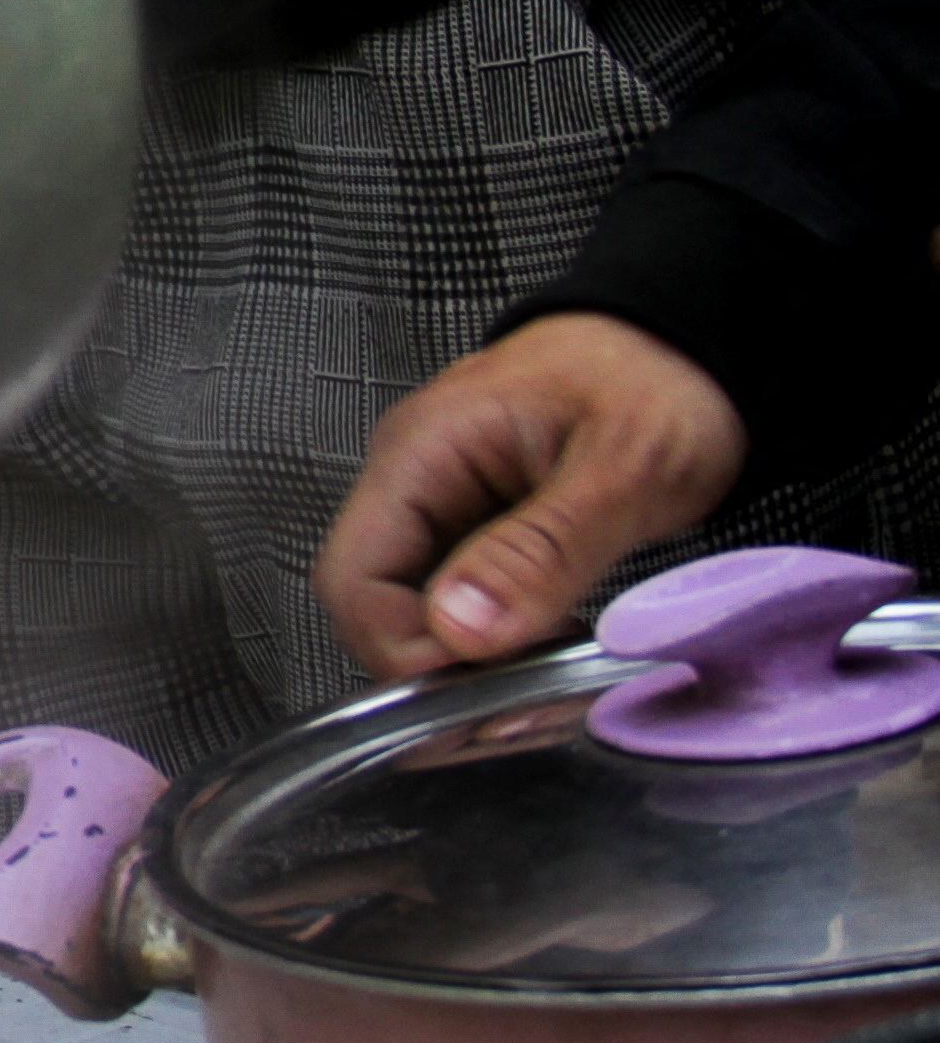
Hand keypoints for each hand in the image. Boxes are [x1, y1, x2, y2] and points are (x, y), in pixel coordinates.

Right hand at [315, 313, 745, 679]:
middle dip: (440, 670)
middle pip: (376, 605)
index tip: (488, 687)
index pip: (354, 580)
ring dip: (473, 662)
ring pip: (417, 612)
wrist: (689, 342)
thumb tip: (460, 629)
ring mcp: (444, 503)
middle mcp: (415, 478)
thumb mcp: (624, 468)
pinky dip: (499, 641)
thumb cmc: (660, 379)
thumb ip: (541, 550)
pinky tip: (553, 649)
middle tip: (529, 699)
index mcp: (423, 452)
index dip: (405, 652)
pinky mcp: (478, 524)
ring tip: (552, 678)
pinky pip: (460, 599)